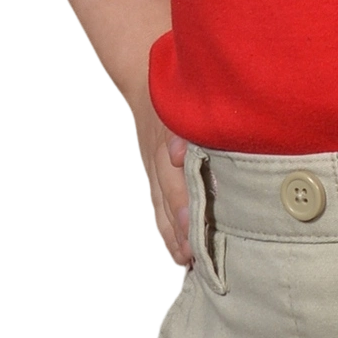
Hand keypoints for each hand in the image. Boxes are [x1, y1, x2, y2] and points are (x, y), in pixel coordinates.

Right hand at [126, 67, 193, 274]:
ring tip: (185, 261)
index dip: (183, 202)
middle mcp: (159, 157)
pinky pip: (158, 204)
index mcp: (167, 138)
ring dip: (172, 233)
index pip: (174, 176)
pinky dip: (167, 228)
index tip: (192, 226)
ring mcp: (154, 166)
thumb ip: (183, 126)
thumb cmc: (175, 86)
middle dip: (179, 226)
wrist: (145, 76)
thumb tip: (179, 155)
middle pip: (168, 196)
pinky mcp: (154, 172)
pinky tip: (177, 250)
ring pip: (161, 205)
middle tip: (192, 254)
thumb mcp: (181, 96)